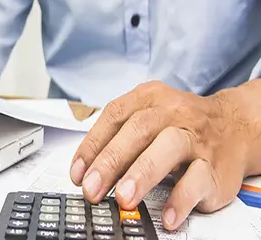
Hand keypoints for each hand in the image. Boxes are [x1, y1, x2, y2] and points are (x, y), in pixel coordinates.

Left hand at [69, 81, 260, 229]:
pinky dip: (180, 199)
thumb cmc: (180, 125)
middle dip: (110, 162)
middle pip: (138, 130)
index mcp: (149, 98)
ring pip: (169, 148)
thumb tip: (86, 174)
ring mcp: (196, 137)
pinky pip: (198, 180)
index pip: (114, 116)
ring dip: (142, 174)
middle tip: (92, 189)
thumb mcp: (148, 118)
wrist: (237, 127)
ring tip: (124, 198)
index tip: (77, 174)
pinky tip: (166, 215)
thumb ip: (118, 140)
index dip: (92, 145)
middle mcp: (173, 112)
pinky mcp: (216, 166)